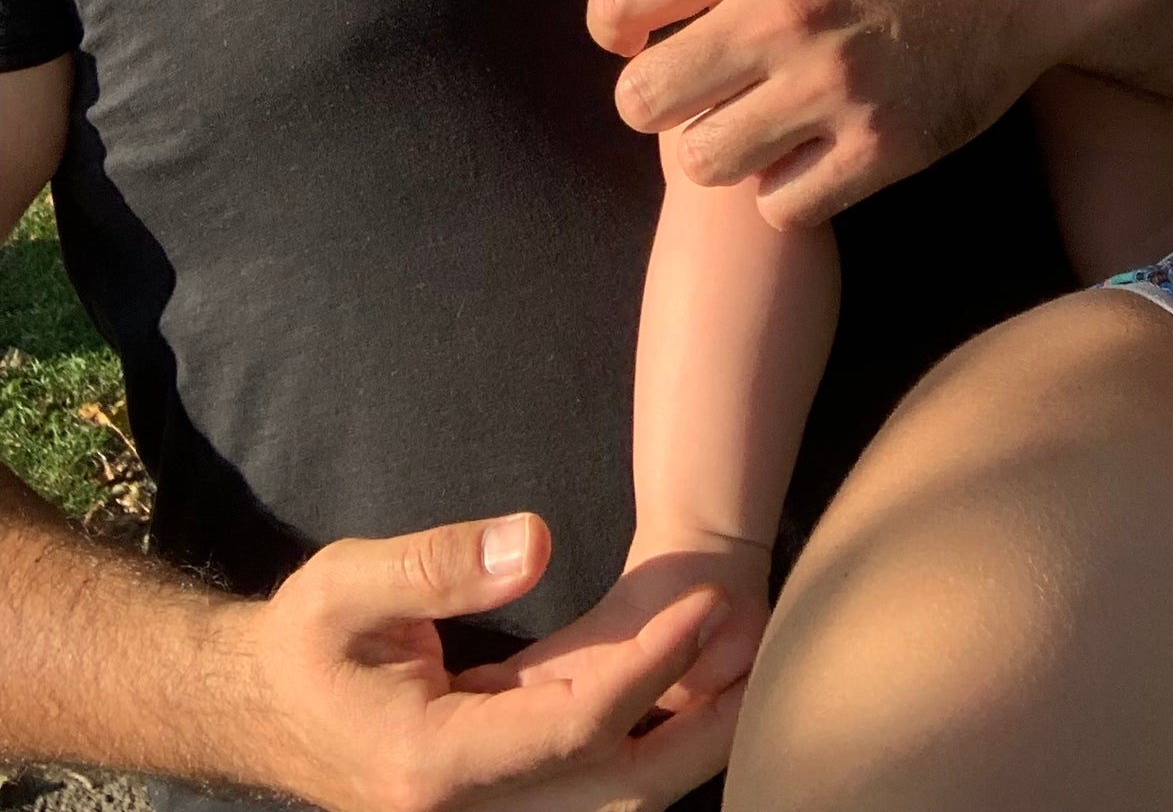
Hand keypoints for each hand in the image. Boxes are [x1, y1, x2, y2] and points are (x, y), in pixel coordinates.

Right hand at [230, 509, 738, 811]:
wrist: (252, 707)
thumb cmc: (299, 641)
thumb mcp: (348, 583)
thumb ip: (440, 564)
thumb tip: (536, 542)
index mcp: (434, 764)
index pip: (578, 726)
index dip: (653, 664)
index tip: (706, 600)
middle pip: (616, 789)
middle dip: (700, 728)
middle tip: (765, 655)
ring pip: (608, 803)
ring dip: (683, 748)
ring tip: (748, 678)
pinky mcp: (492, 803)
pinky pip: (585, 790)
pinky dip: (640, 750)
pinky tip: (685, 697)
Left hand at [588, 0, 1109, 226]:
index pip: (616, 1)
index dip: (614, 30)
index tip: (638, 39)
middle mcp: (780, 10)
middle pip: (641, 101)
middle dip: (661, 99)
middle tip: (703, 87)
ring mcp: (830, 86)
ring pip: (703, 163)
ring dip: (723, 147)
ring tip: (760, 120)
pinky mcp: (881, 147)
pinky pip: (781, 205)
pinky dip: (789, 188)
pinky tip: (815, 150)